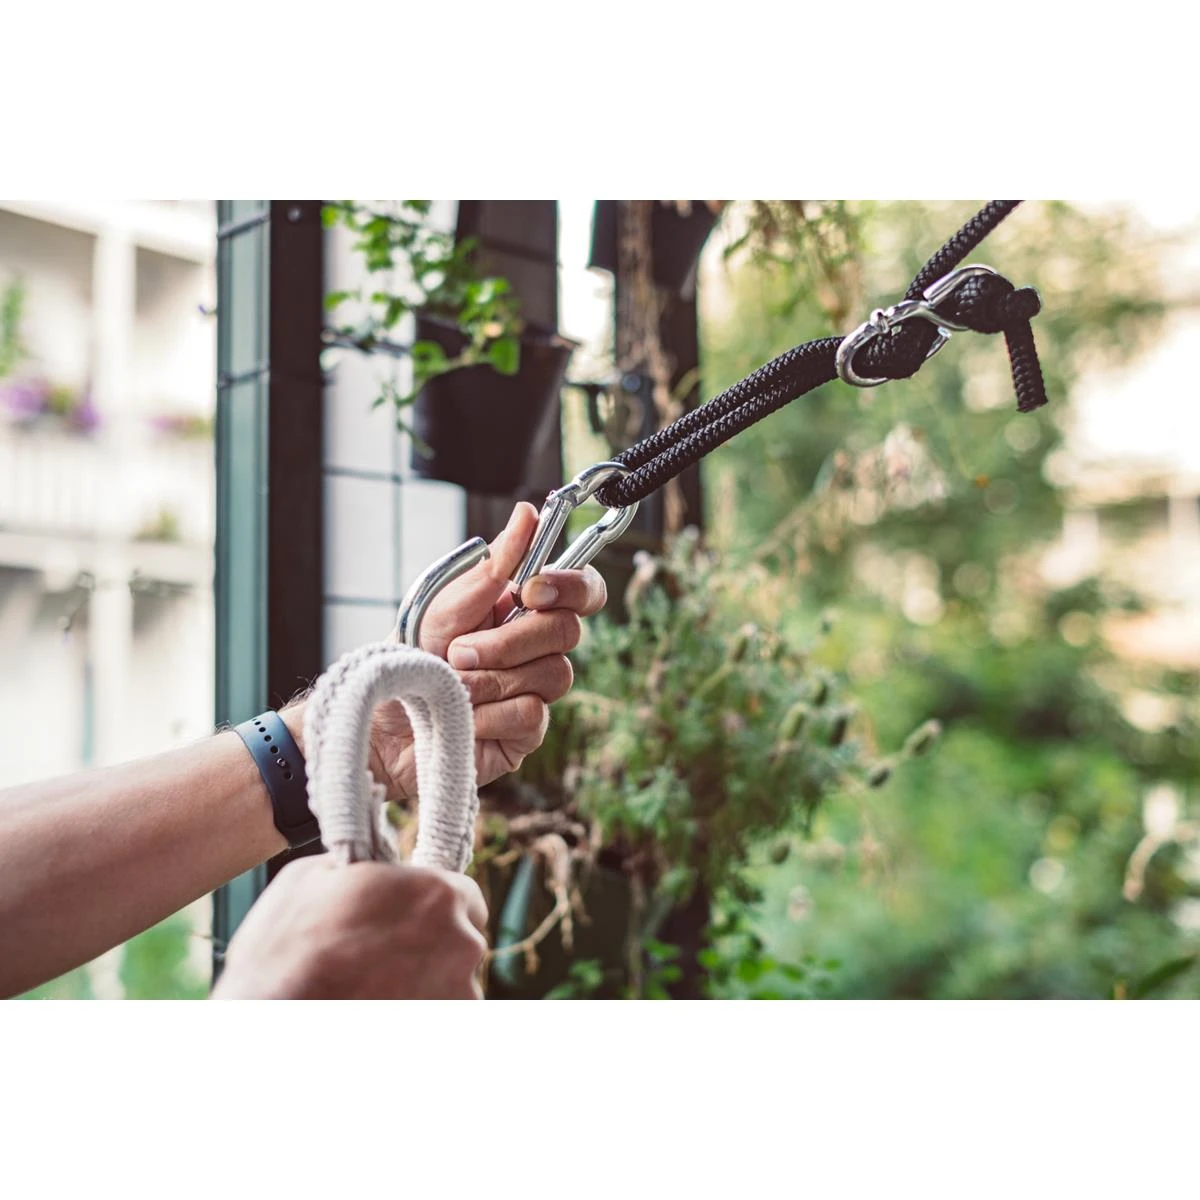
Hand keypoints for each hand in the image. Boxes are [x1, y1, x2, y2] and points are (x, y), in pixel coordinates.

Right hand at [211, 855, 487, 998]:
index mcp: (438, 893)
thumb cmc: (286, 947)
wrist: (267, 1015)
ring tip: (373, 992)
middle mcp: (461, 943)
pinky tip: (375, 1009)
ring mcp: (457, 995)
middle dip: (432, 948)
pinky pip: (438, 1015)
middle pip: (462, 943)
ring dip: (424, 988)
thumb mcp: (317, 875)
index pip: (465, 895)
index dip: (437, 907)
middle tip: (385, 959)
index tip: (414, 919)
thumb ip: (367, 868)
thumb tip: (375, 870)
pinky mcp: (442, 1029)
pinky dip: (415, 1013)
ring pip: (452, 987)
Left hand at [367, 503, 607, 800]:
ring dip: (493, 678)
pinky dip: (491, 713)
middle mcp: (537, 648)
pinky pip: (532, 715)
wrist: (380, 721)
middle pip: (568, 631)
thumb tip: (528, 514)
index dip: (571, 587)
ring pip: (554, 674)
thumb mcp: (444, 606)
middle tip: (459, 651)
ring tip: (453, 686)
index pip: (581, 590)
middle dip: (511, 640)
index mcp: (523, 609)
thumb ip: (492, 567)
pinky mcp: (526, 732)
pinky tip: (464, 717)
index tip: (529, 591)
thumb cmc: (410, 658)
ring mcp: (536, 690)